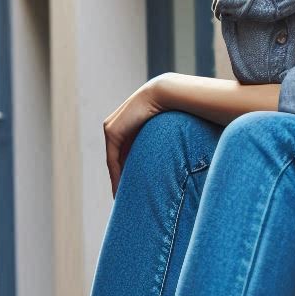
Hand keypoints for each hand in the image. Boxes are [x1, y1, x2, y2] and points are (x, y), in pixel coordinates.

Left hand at [103, 75, 168, 197]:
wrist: (164, 94)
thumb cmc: (173, 111)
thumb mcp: (166, 133)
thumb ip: (165, 144)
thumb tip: (182, 156)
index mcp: (129, 127)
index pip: (125, 155)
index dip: (128, 174)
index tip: (134, 191)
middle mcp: (117, 127)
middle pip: (118, 160)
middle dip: (122, 180)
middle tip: (127, 201)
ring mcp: (112, 128)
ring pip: (114, 162)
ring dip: (118, 181)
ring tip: (123, 201)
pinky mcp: (112, 131)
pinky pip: (113, 159)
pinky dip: (116, 176)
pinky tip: (120, 191)